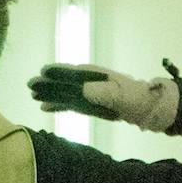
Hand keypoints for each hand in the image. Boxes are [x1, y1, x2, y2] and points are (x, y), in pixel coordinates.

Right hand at [27, 61, 181, 134]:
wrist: (150, 108)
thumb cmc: (137, 99)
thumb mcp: (121, 96)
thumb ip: (102, 93)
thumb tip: (81, 91)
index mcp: (95, 75)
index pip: (71, 73)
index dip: (56, 74)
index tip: (41, 75)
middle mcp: (90, 81)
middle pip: (64, 82)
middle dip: (48, 85)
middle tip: (30, 86)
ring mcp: (91, 92)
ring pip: (66, 93)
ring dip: (51, 95)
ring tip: (34, 97)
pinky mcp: (93, 104)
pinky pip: (72, 104)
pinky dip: (59, 106)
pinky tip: (47, 109)